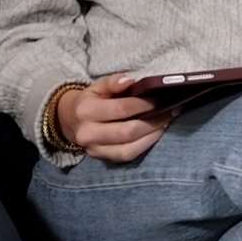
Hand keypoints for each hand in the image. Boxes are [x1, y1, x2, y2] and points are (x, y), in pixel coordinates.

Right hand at [56, 73, 173, 161]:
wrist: (71, 121)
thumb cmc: (91, 100)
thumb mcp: (98, 86)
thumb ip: (114, 82)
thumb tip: (131, 81)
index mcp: (86, 111)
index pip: (121, 109)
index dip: (144, 104)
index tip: (160, 98)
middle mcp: (88, 134)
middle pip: (127, 132)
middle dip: (153, 122)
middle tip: (170, 111)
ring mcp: (95, 150)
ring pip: (129, 149)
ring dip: (152, 136)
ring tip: (166, 122)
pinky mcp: (103, 159)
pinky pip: (127, 156)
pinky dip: (145, 146)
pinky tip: (156, 134)